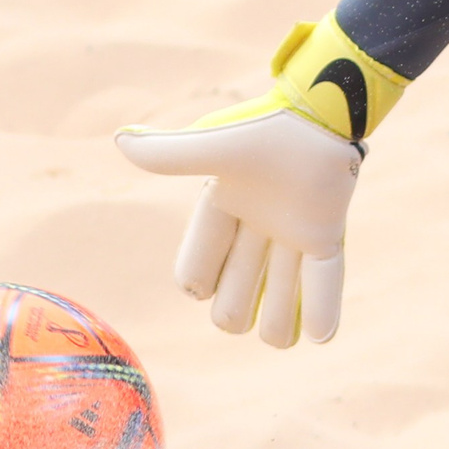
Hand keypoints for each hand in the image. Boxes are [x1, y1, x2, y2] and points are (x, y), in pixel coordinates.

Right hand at [114, 14, 404, 346]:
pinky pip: (326, 279)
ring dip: (279, 323)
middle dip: (234, 312)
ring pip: (282, 293)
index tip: (198, 289)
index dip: (195, 283)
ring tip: (279, 338)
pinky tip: (321, 338)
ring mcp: (292, 233)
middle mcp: (253, 227)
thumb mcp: (215, 145)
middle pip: (237, 290)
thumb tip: (121, 141)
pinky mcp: (327, 233)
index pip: (197, 265)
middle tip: (238, 317)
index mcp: (220, 208)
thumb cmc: (265, 124)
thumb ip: (172, 154)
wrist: (320, 110)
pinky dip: (323, 309)